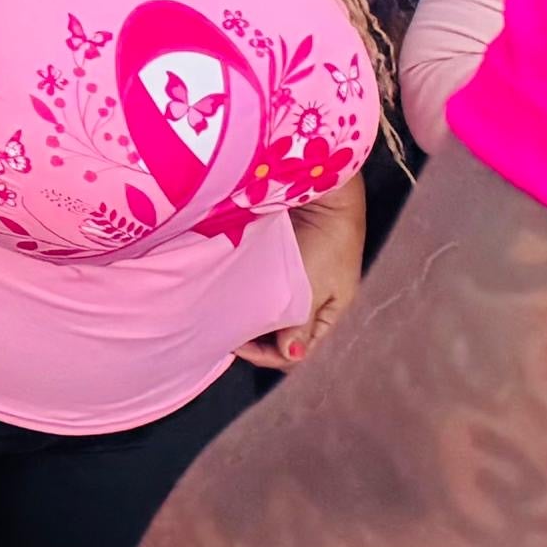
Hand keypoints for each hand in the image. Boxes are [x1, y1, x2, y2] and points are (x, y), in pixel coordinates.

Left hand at [237, 202, 362, 369]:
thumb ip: (300, 322)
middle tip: (221, 330)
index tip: (235, 345)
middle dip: (253, 335)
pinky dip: (244, 290)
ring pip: (266, 308)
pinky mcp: (276, 256)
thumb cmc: (325, 241)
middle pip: (278, 331)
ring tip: (219, 312)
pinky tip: (226, 288)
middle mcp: (310, 299)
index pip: (295, 350)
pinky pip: (259, 283)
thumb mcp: (316, 286)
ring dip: (246, 313)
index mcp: (327, 313)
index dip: (266, 354)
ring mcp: (293, 277)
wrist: (321, 192)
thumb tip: (292, 355)